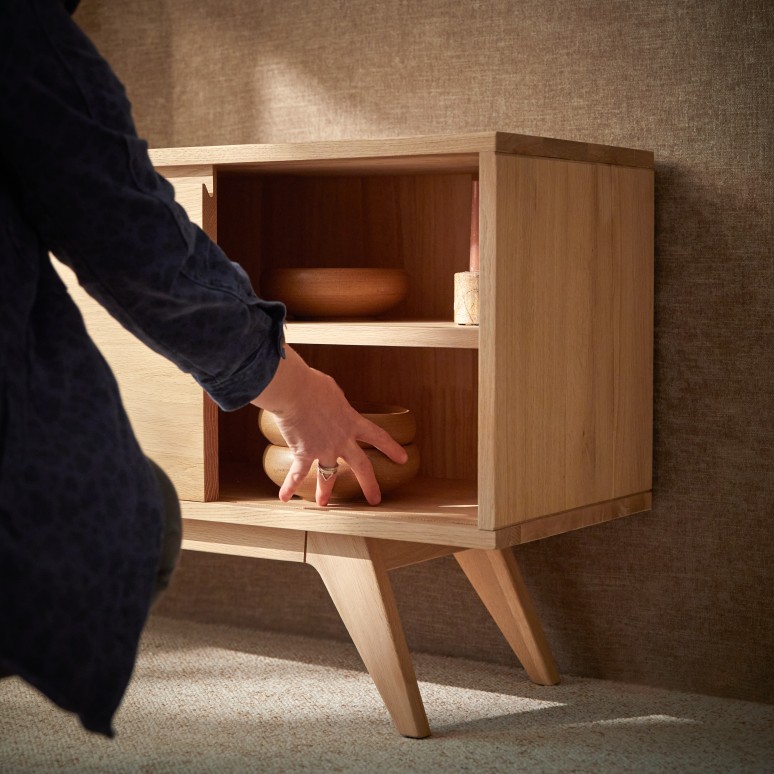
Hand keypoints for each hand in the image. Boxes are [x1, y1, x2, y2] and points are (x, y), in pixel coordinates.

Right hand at [251, 345, 407, 505]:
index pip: (379, 437)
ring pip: (328, 476)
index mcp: (352, 422)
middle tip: (375, 500)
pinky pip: (297, 474)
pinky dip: (289, 486)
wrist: (295, 391)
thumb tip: (332, 405)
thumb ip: (337, 403)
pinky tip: (284, 498)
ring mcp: (323, 449)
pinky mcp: (303, 453)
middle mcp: (341, 440)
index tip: (403, 459)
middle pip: (361, 466)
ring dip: (325, 491)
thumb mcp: (333, 391)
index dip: (392, 448)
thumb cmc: (313, 384)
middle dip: (369, 484)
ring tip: (323, 504)